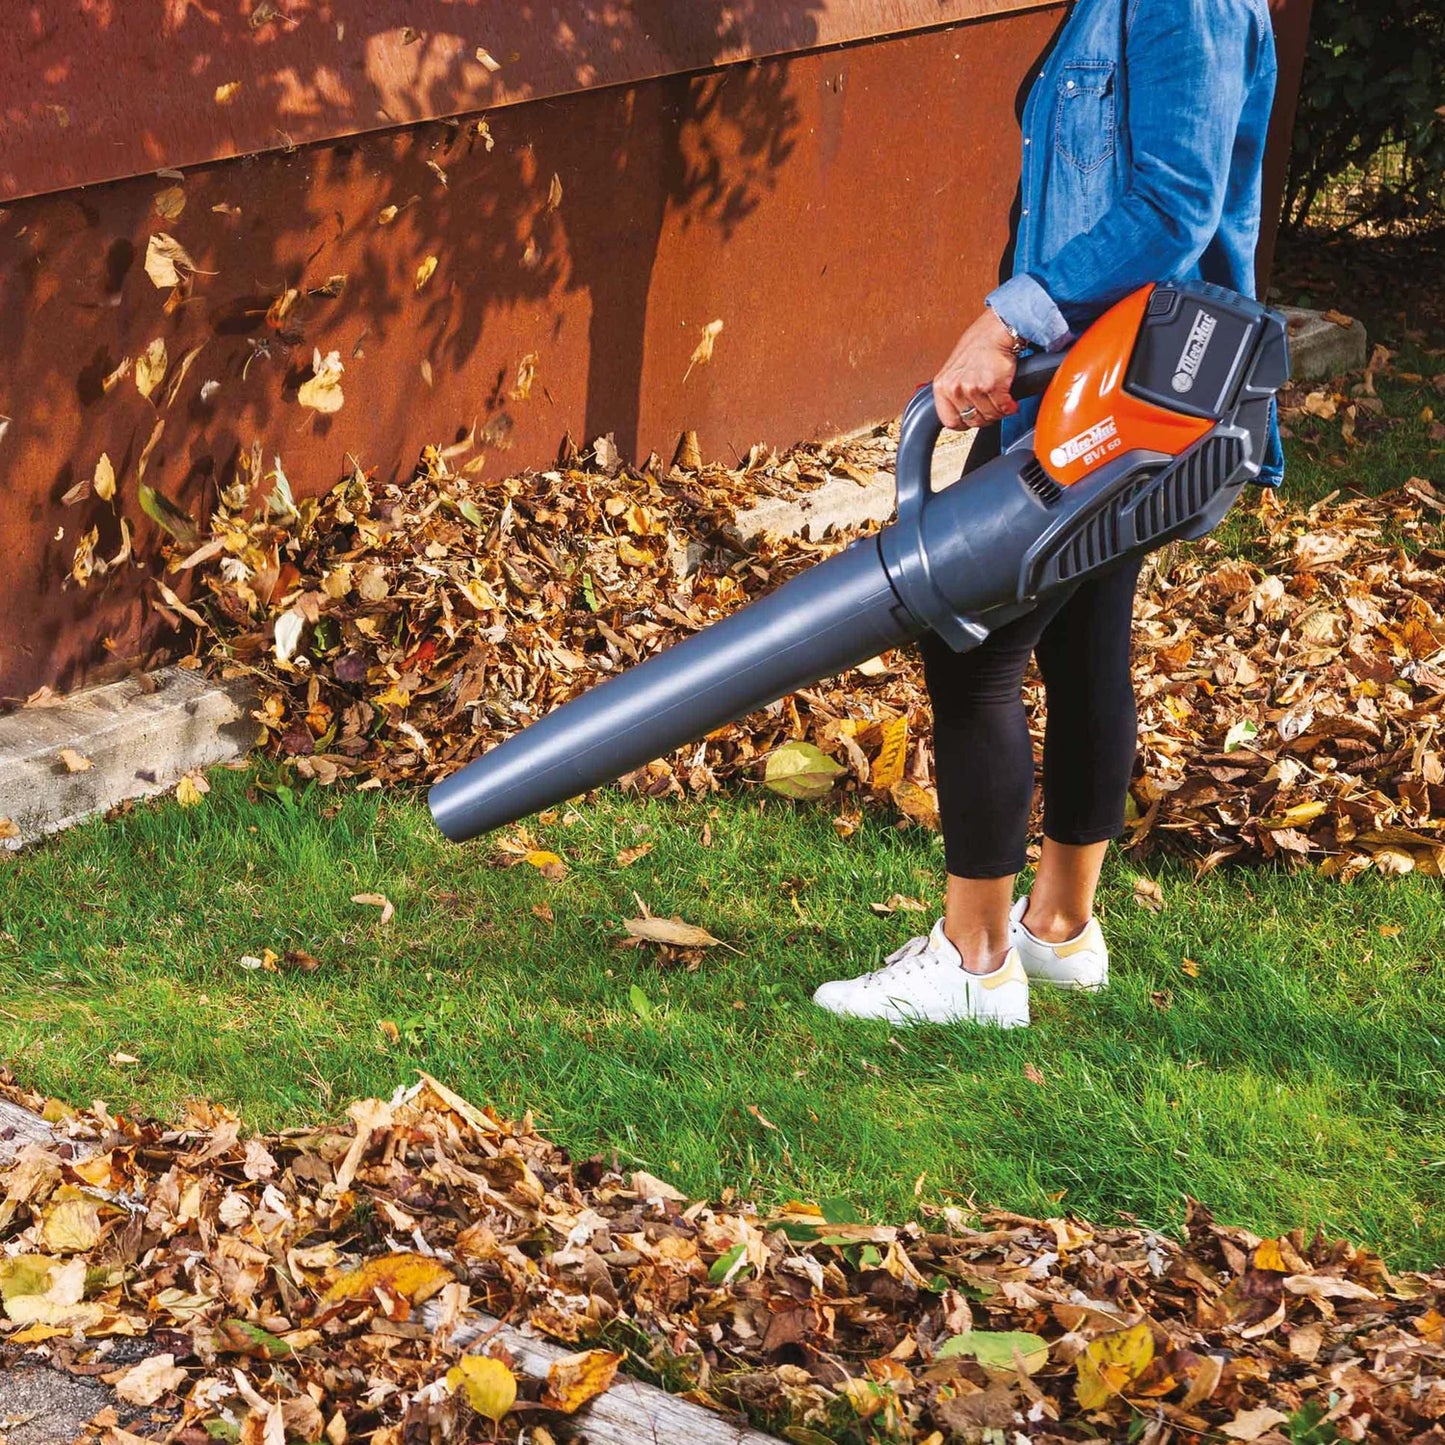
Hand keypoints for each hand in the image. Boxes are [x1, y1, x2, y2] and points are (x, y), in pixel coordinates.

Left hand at [933, 309, 1020, 429]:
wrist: (996, 330)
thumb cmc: (978, 345)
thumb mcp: (954, 369)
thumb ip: (953, 390)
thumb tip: (960, 411)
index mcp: (942, 386)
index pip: (949, 421)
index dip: (964, 423)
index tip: (974, 419)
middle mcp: (955, 388)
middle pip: (972, 420)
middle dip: (985, 417)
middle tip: (992, 408)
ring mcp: (972, 387)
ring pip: (989, 416)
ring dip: (999, 412)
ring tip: (1001, 402)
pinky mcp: (992, 386)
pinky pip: (1003, 408)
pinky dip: (1010, 407)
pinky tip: (1011, 401)